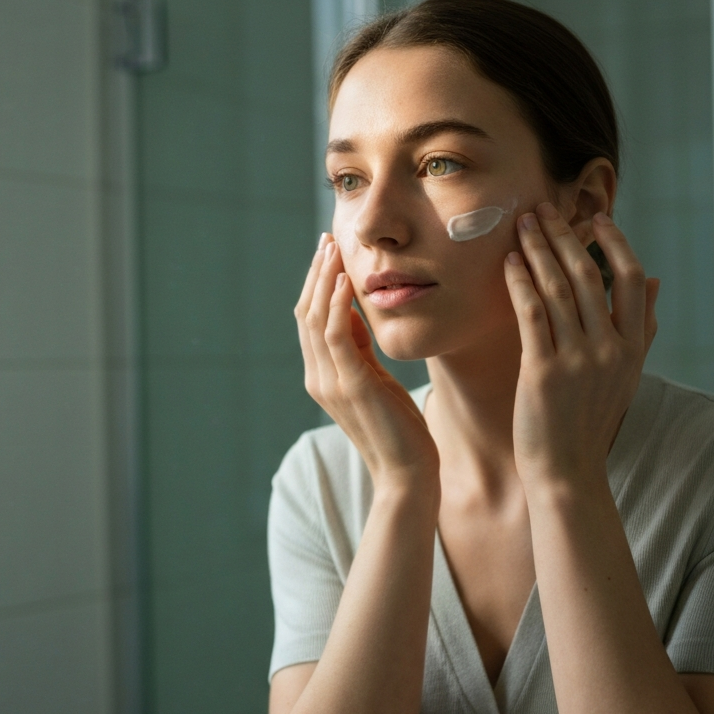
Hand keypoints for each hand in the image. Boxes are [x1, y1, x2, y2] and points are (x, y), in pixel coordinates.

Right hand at [295, 234, 439, 486]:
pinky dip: (338, 305)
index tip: (328, 251)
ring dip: (324, 280)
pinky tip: (347, 281)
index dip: (316, 283)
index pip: (309, 320)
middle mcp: (318, 378)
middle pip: (306, 313)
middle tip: (328, 239)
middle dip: (316, 273)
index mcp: (321, 376)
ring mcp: (330, 383)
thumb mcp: (375, 380)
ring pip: (316, 319)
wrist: (407, 474)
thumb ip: (359, 350)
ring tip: (334, 250)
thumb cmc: (398, 429)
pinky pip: (336, 336)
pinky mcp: (352, 386)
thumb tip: (353, 312)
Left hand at [504, 204, 659, 489]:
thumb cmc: (589, 422)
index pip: (630, 280)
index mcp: (632, 347)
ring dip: (539, 250)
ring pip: (560, 289)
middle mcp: (610, 349)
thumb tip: (656, 280)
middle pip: (590, 276)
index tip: (595, 217)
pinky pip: (532, 314)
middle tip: (543, 208)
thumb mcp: (626, 374)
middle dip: (565, 236)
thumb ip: (640, 327)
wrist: (567, 471)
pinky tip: (509, 262)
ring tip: (522, 224)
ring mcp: (578, 359)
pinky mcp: (543, 371)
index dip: (613, 243)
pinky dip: (521, 282)